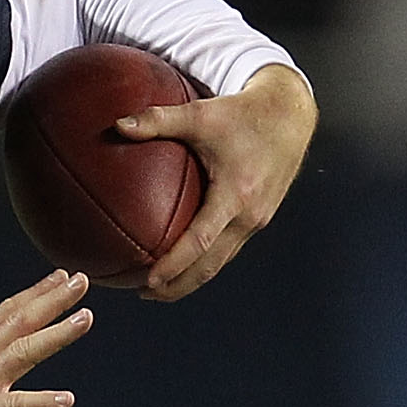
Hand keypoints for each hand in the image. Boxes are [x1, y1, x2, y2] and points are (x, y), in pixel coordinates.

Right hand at [0, 270, 88, 406]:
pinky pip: (16, 406)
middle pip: (19, 321)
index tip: (57, 278)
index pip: (5, 313)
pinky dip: (43, 402)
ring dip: (57, 334)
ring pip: (24, 351)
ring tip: (85, 319)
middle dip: (52, 299)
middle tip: (80, 281)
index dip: (33, 294)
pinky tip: (67, 400)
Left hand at [121, 63, 315, 301]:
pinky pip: (228, 249)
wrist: (289, 116)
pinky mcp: (258, 219)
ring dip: (191, 279)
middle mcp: (249, 215)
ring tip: (159, 287)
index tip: (148, 281)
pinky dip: (205, 262)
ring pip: (220, 263)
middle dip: (177, 286)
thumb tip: (117, 125)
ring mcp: (256, 221)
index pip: (200, 242)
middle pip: (210, 266)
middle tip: (143, 293)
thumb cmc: (243, 113)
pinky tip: (183, 261)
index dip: (174, 265)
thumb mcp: (200, 114)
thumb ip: (158, 120)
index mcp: (235, 195)